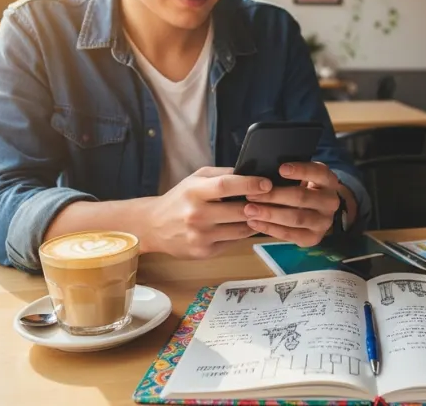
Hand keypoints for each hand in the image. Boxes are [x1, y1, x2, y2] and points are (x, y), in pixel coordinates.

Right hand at [144, 167, 272, 258]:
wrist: (154, 226)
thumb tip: (251, 172)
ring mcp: (200, 236)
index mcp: (194, 192)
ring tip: (261, 213)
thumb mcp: (195, 179)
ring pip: (240, 230)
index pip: (226, 186)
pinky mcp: (203, 252)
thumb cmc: (179, 199)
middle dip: (259, 205)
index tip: (267, 183)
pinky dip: (242, 234)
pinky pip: (233, 242)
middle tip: (272, 200)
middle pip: (238, 210)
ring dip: (254, 221)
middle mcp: (196, 215)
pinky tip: (245, 225)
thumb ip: (222, 175)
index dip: (250, 183)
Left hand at [243, 162, 354, 246]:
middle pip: (302, 197)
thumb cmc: (302, 188)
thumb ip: (289, 173)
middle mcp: (331, 202)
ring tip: (249, 210)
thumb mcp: (301, 176)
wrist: (316, 212)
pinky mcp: (313, 238)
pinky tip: (254, 223)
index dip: (301, 171)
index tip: (280, 169)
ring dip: (270, 214)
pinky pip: (290, 235)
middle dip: (274, 196)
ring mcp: (324, 222)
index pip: (318, 173)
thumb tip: (262, 172)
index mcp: (328, 181)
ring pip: (296, 218)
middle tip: (251, 195)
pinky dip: (270, 229)